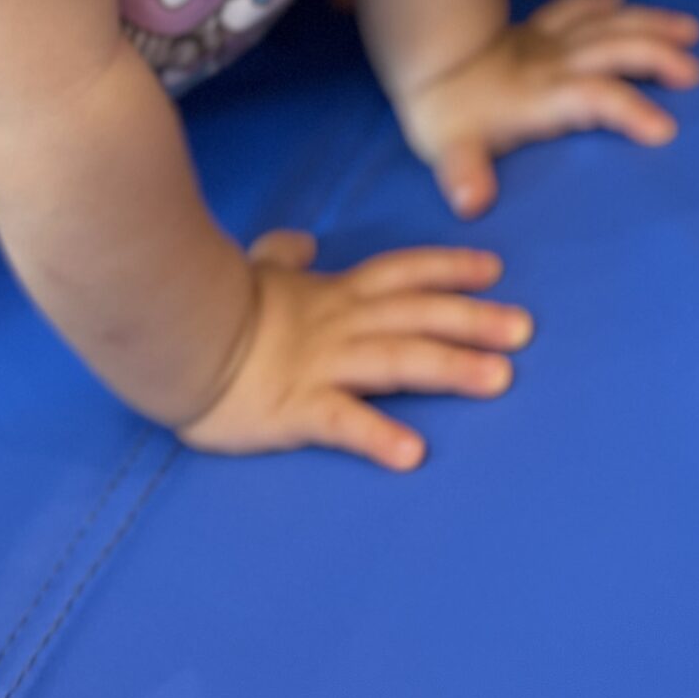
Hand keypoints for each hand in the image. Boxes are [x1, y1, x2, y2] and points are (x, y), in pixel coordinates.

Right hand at [177, 232, 532, 472]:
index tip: (494, 269)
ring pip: (397, 362)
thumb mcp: (254, 270)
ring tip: (499, 380)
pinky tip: (412, 453)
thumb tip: (301, 244)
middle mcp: (339, 325)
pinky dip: (378, 436)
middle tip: (526, 328)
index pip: (402, 273)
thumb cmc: (212, 304)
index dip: (449, 268)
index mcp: (333, 294)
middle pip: (418, 316)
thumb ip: (283, 258)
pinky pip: (343, 422)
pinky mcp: (296, 408)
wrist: (172, 332)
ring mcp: (321, 365)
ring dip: (451, 369)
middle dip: (474, 320)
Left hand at [395, 0, 698, 219]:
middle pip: (614, 49)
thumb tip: (470, 202)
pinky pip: (576, 7)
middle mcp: (555, 62)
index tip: (663, 130)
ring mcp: (549, 42)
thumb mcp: (450, 151)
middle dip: (656, 57)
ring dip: (648, 25)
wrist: (422, 58)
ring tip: (689, 30)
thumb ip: (464, 173)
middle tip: (694, 72)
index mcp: (544, 94)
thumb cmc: (444, 114)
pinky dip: (600, 3)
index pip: (595, 97)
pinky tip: (621, 1)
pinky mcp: (539, 30)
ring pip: (607, 24)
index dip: (628, 110)